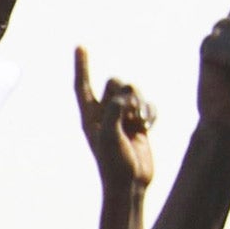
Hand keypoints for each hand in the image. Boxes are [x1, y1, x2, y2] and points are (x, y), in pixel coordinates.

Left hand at [73, 47, 156, 192]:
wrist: (130, 182)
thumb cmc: (114, 163)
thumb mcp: (110, 136)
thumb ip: (114, 111)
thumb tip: (125, 95)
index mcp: (89, 117)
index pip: (83, 86)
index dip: (82, 66)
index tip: (80, 46)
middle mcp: (104, 114)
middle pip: (116, 83)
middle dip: (126, 93)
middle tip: (129, 115)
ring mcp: (122, 117)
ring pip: (133, 91)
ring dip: (140, 103)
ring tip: (138, 124)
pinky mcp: (139, 122)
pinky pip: (147, 104)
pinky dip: (150, 113)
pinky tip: (148, 127)